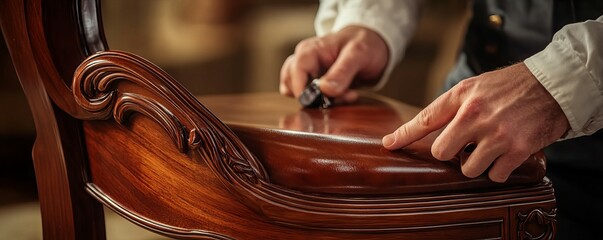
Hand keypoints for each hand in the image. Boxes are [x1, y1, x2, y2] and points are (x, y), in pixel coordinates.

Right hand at [280, 26, 387, 102]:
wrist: (373, 44)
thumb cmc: (365, 44)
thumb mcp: (358, 54)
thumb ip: (342, 71)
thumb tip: (324, 90)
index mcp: (311, 50)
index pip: (295, 71)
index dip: (303, 89)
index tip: (320, 102)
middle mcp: (304, 60)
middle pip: (292, 84)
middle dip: (316, 97)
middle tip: (344, 95)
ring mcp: (308, 72)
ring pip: (299, 93)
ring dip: (320, 101)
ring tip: (344, 95)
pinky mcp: (314, 84)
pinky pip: (310, 98)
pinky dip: (324, 102)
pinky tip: (341, 97)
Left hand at [382, 63, 569, 181]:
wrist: (555, 85)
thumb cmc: (512, 86)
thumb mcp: (476, 85)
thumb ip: (453, 105)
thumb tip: (428, 128)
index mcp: (462, 96)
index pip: (425, 119)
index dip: (403, 135)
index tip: (388, 144)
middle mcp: (475, 114)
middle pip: (441, 152)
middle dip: (450, 154)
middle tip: (465, 146)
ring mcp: (496, 133)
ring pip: (467, 169)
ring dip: (476, 164)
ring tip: (489, 149)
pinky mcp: (517, 149)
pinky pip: (494, 175)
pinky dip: (498, 170)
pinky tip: (506, 155)